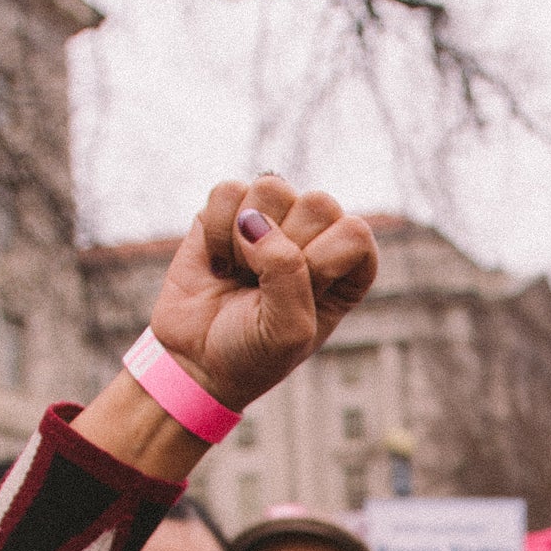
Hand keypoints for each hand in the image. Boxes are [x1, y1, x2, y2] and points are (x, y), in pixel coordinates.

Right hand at [75, 174, 378, 480]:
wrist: (195, 362)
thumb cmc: (253, 353)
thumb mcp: (287, 331)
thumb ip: (287, 274)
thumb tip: (254, 221)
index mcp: (348, 268)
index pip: (354, 233)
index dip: (320, 265)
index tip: (298, 299)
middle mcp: (316, 235)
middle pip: (318, 203)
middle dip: (284, 250)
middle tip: (263, 287)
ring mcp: (272, 217)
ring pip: (272, 188)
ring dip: (246, 241)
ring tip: (241, 274)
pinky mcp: (229, 210)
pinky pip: (227, 191)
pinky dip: (216, 232)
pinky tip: (219, 262)